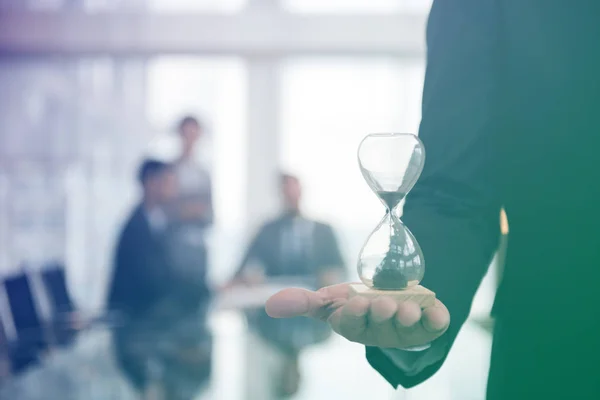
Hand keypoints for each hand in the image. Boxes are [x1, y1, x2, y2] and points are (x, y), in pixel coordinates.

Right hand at [265, 283, 449, 348]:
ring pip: (407, 328)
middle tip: (382, 303)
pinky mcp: (428, 324)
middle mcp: (380, 331)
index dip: (355, 315)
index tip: (356, 301)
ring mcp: (406, 329)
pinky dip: (438, 318)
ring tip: (406, 307)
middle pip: (380, 326)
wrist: (392, 298)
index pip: (352, 324)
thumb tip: (269, 305)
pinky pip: (436, 325)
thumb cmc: (357, 302)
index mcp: (355, 327)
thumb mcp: (330, 300)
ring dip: (407, 317)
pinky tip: (435, 310)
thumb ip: (303, 302)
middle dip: (381, 314)